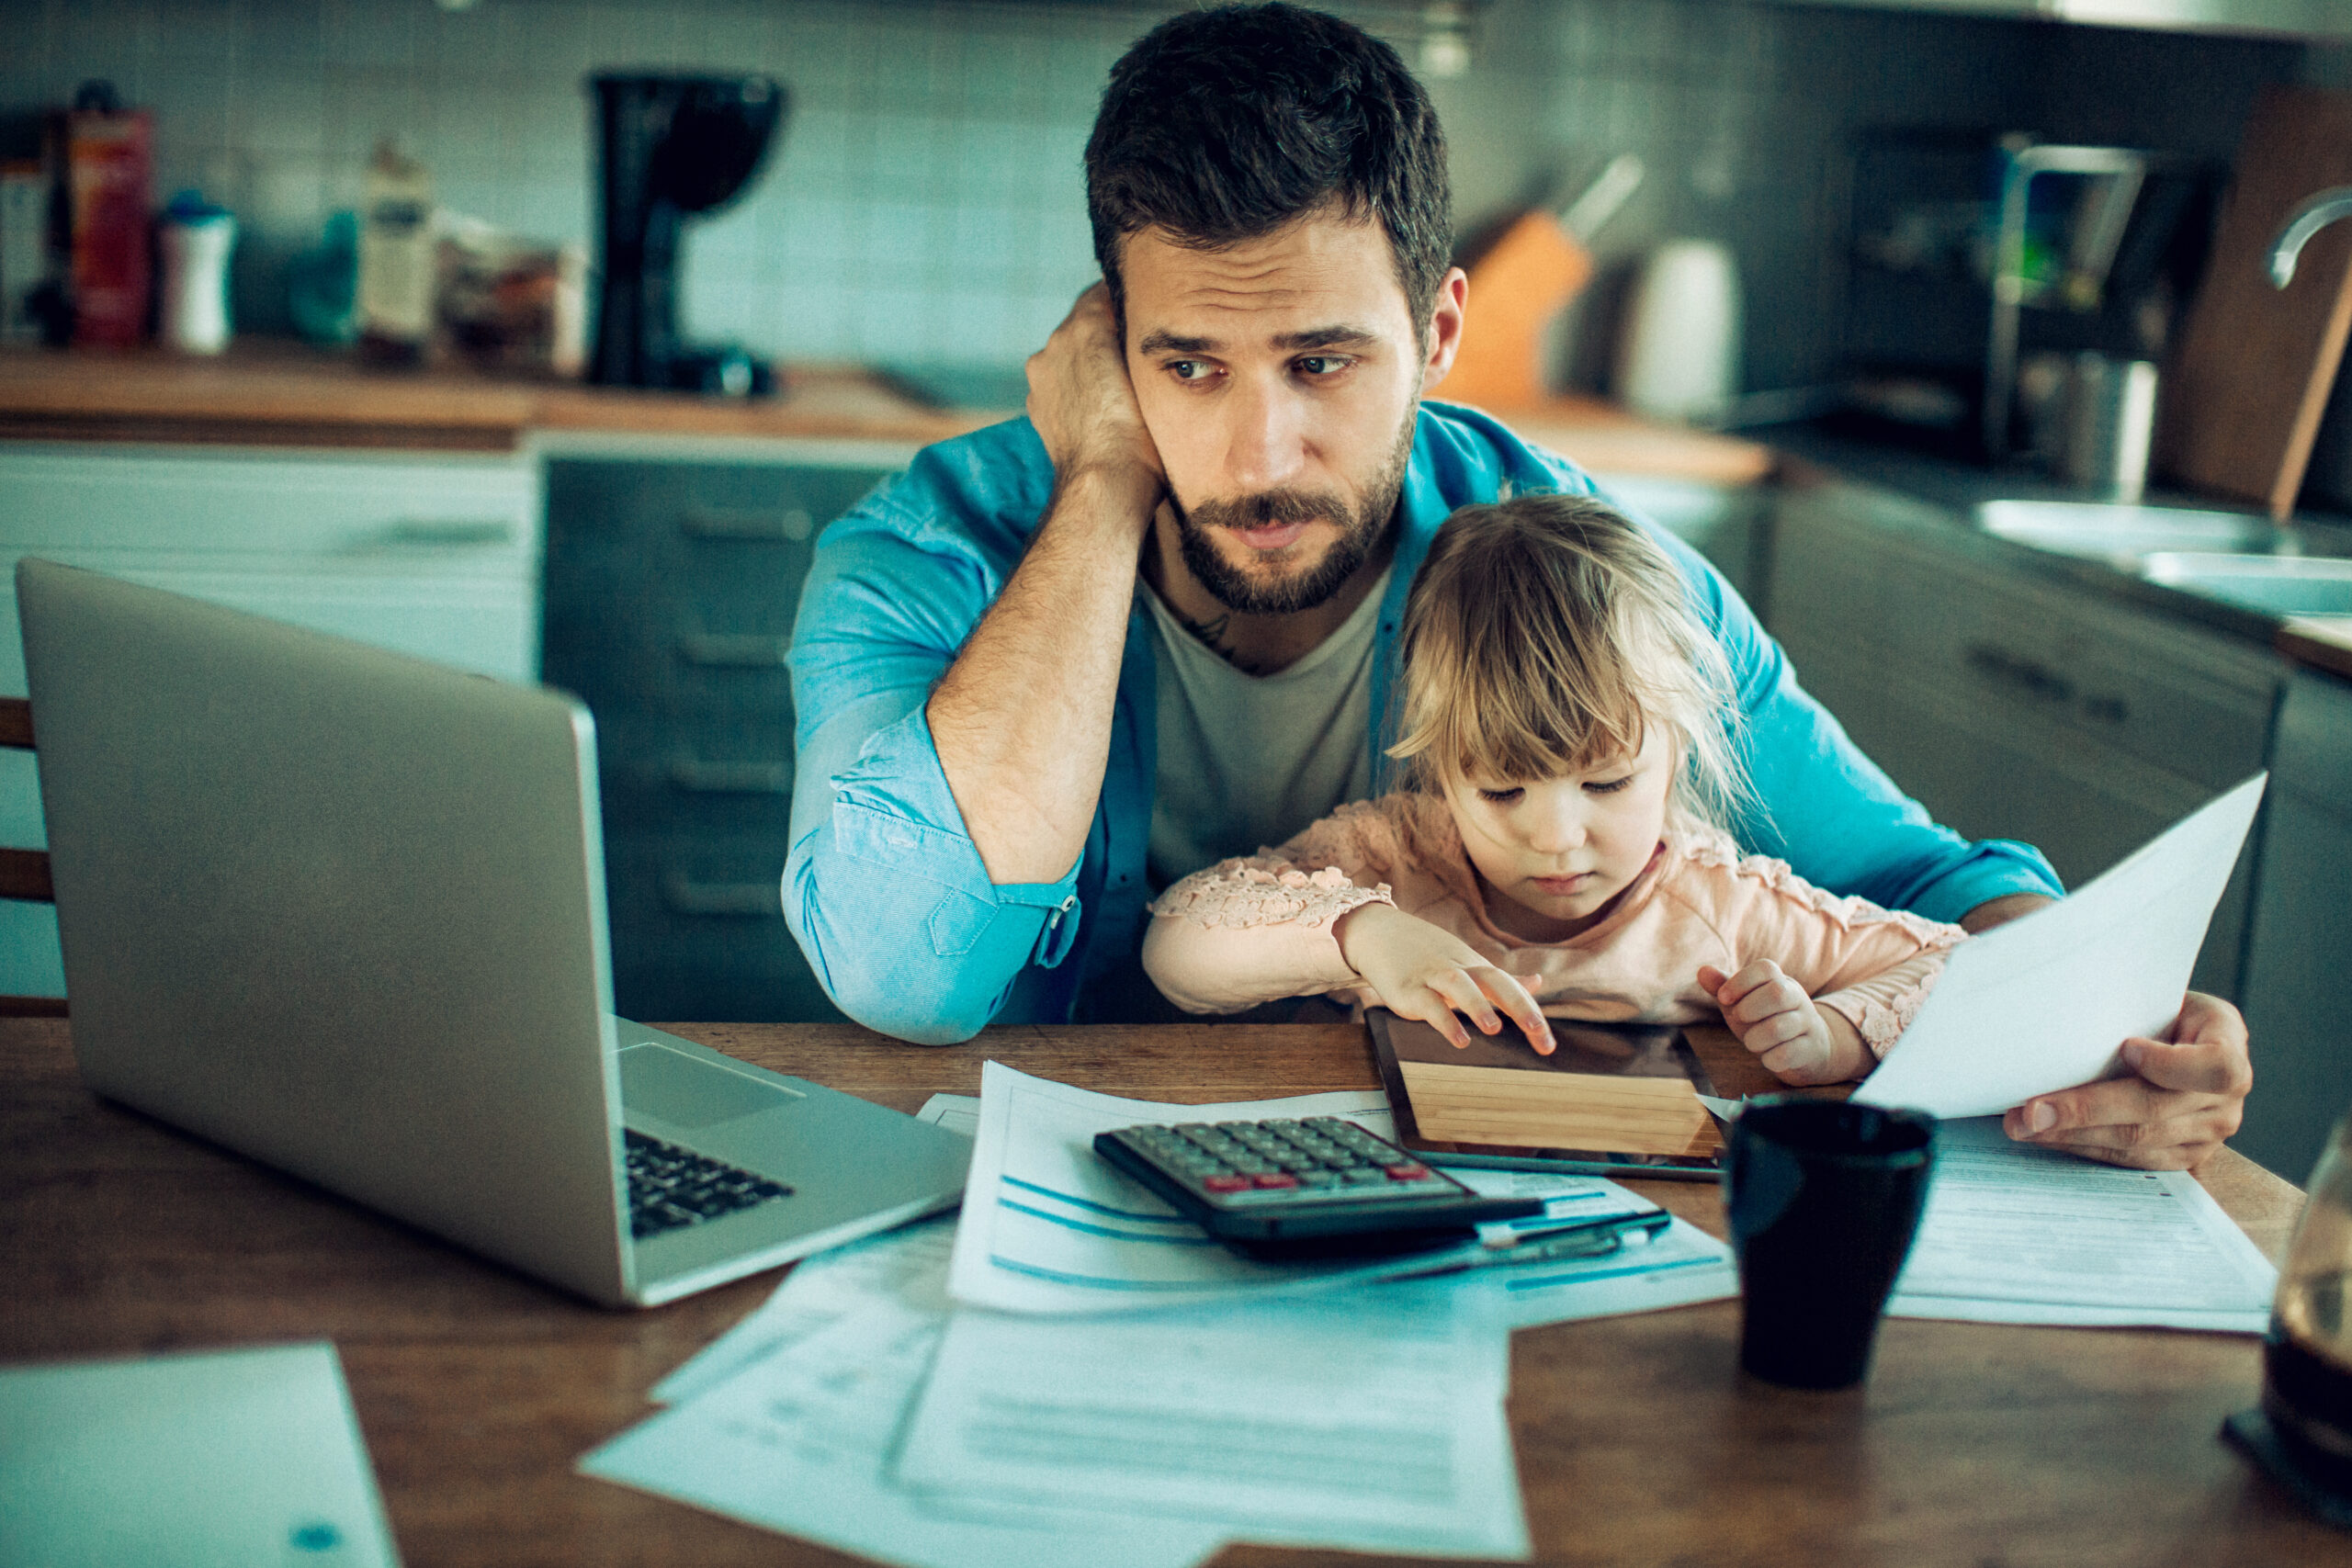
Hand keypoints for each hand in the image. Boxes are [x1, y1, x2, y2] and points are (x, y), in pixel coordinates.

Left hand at [1025, 282, 1163, 495]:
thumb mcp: (1153, 369)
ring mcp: (1042, 374)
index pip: (1104, 293)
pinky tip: (1100, 406)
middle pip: (1084, 323)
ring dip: (1090, 362)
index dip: (1126, 303)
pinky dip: (1076, 388)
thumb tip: (1137, 321)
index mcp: (1085, 323)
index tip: (1145, 315)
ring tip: (1119, 384)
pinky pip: (1060, 383)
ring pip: (1069, 354)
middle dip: (1105, 334)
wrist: (1107, 482)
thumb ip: (1138, 334)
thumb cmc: (1141, 430)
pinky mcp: (1038, 403)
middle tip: (1136, 351)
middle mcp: (1056, 341)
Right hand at [1334, 903, 1554, 1053]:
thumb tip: (1538, 983)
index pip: (1511, 989)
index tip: (1547, 1045)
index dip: (1531, 1014)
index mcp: (1476, 968)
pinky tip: (1458, 1039)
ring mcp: (1432, 977)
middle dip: (1519, 1005)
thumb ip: (1503, 980)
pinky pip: (1428, 1003)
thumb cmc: (1429, 954)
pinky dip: (1444, 1020)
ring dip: (1477, 1006)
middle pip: (1494, 982)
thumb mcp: (1469, 965)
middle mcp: (1459, 970)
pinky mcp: (1408, 989)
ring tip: (1494, 1028)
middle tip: (1539, 1032)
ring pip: (1459, 986)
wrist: (1380, 933)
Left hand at [1698, 961, 1868, 1085]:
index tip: (1723, 998)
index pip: (1766, 969)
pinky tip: (1768, 1058)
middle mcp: (1798, 998)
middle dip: (1749, 1008)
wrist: (1808, 1050)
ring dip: (1756, 1038)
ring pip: (1780, 1027)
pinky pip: (1788, 1053)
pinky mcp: (1812, 1049)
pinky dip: (1770, 1058)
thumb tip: (1702, 970)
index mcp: (1780, 982)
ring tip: (1752, 1042)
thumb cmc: (1767, 1021)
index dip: (1740, 981)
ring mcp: (1808, 1023)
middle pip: (1777, 993)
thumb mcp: (1743, 1004)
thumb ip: (1723, 988)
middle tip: (1739, 1019)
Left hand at [2002, 992, 2251, 1169]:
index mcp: (2229, 1045)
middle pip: (2155, 1110)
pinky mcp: (2183, 1158)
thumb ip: (2129, 1009)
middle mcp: (2226, 1098)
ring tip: (2024, 1125)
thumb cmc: (2157, 1010)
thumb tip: (2059, 1022)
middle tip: (2032, 1110)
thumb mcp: (2156, 995)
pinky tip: (2047, 1135)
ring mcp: (2208, 1134)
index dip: (2170, 1064)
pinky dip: (2083, 1146)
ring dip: (2073, 1135)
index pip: (2215, 1066)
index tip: (2125, 1047)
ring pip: (2137, 1142)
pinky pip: (2130, 1160)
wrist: (2176, 1039)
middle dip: (2085, 1111)